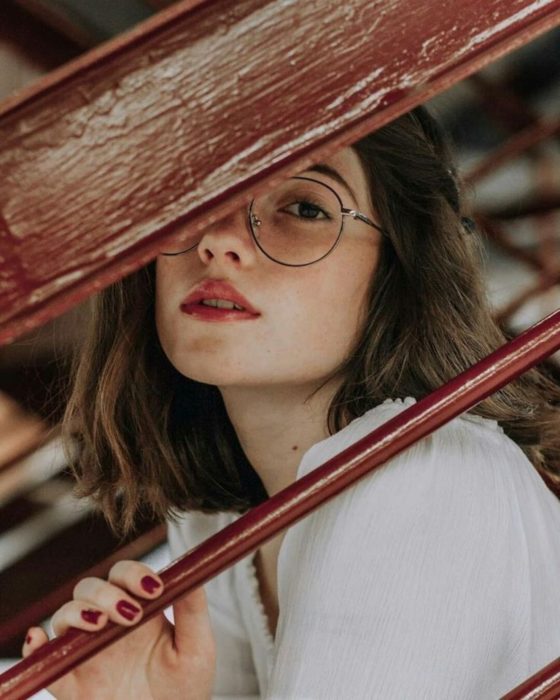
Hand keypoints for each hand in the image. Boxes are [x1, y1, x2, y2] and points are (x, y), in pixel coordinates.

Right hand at [22, 560, 215, 699]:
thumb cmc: (187, 688)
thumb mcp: (197, 648)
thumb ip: (193, 610)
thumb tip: (193, 571)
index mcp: (140, 611)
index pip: (124, 576)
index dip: (133, 574)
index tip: (152, 589)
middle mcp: (109, 626)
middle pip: (90, 589)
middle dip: (106, 593)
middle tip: (129, 614)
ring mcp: (88, 653)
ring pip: (65, 617)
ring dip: (78, 612)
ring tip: (100, 624)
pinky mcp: (72, 685)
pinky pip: (46, 664)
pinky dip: (35, 650)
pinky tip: (39, 641)